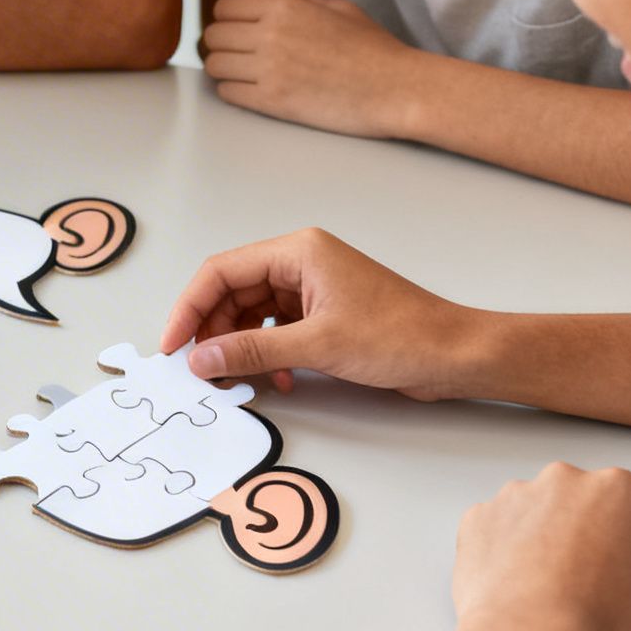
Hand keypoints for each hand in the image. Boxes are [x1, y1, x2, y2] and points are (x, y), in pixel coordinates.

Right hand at [160, 228, 472, 395]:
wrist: (456, 356)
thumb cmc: (402, 336)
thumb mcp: (317, 346)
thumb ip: (252, 351)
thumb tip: (202, 359)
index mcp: (298, 252)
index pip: (221, 271)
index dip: (190, 308)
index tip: (174, 344)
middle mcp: (301, 263)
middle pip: (233, 293)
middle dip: (214, 333)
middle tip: (201, 370)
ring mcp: (313, 289)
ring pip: (252, 314)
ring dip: (240, 348)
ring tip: (236, 379)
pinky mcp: (324, 314)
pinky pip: (276, 330)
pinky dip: (267, 354)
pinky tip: (275, 379)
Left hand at [203, 0, 423, 137]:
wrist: (397, 89)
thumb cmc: (375, 50)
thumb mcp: (339, 8)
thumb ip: (300, 5)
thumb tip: (271, 11)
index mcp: (285, 7)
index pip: (224, 8)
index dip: (228, 20)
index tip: (238, 31)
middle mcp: (270, 34)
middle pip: (213, 37)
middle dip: (223, 46)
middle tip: (239, 56)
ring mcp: (269, 69)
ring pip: (215, 66)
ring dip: (226, 71)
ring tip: (245, 76)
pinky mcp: (271, 101)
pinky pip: (227, 94)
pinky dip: (235, 93)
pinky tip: (254, 93)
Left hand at [453, 463, 630, 630]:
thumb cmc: (593, 609)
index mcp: (610, 488)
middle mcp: (559, 480)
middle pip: (584, 498)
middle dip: (592, 525)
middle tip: (593, 571)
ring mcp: (512, 496)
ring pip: (540, 509)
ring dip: (548, 532)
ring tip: (552, 579)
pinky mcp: (478, 517)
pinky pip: (501, 526)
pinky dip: (510, 545)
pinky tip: (519, 578)